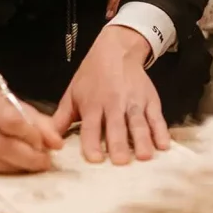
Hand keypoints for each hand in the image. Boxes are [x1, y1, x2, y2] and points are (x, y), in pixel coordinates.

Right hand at [0, 85, 63, 172]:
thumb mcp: (18, 106)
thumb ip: (40, 123)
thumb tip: (56, 143)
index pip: (10, 120)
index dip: (31, 135)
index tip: (46, 144)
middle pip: (2, 145)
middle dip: (28, 157)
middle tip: (45, 161)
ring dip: (18, 167)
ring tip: (33, 164)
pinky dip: (4, 172)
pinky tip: (15, 167)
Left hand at [52, 25, 169, 164]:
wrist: (117, 50)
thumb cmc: (91, 76)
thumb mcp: (72, 93)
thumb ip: (62, 118)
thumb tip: (48, 141)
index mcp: (92, 104)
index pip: (91, 126)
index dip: (92, 143)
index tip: (95, 159)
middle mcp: (114, 103)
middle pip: (116, 126)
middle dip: (119, 144)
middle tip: (121, 162)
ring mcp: (134, 102)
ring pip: (138, 123)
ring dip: (142, 140)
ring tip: (145, 157)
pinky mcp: (151, 100)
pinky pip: (157, 118)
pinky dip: (161, 131)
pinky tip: (164, 145)